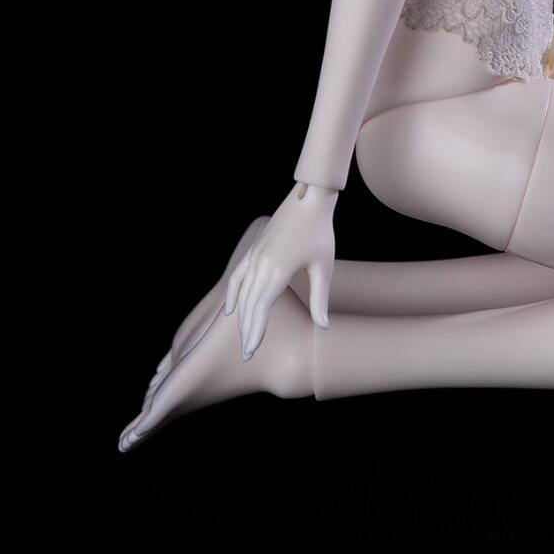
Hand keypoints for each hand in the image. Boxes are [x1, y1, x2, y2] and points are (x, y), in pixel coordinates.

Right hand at [223, 181, 337, 360]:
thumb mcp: (323, 267)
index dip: (255, 332)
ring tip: (241, 337)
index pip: (261, 309)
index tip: (250, 352)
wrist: (309, 199)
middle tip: (246, 355)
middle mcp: (261, 265)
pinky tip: (230, 309)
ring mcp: (255, 256)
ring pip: (241, 293)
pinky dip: (232, 294)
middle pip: (249, 305)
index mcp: (277, 272)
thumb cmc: (320, 232)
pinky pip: (238, 276)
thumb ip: (320, 299)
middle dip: (247, 331)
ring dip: (240, 317)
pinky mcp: (254, 249)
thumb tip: (323, 326)